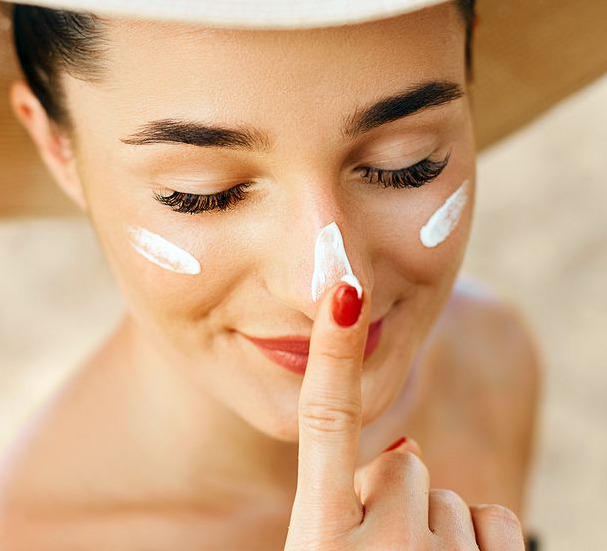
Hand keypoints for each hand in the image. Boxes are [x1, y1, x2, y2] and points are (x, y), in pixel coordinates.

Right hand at [284, 281, 524, 549]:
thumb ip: (339, 502)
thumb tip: (406, 449)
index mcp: (321, 538)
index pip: (326, 421)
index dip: (335, 353)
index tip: (345, 292)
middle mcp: (381, 547)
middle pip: (402, 464)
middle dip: (393, 496)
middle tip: (378, 550)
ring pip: (447, 495)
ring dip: (432, 526)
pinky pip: (495, 520)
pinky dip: (478, 545)